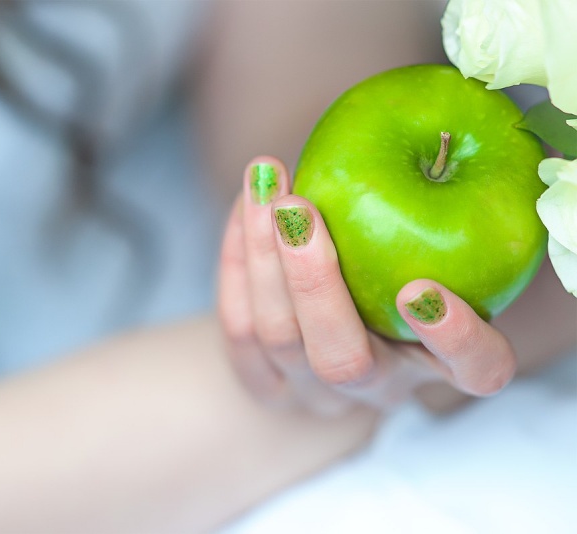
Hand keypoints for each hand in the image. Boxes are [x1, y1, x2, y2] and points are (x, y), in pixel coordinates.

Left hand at [217, 156, 516, 413]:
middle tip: (297, 208)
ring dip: (262, 253)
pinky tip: (245, 205)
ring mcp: (310, 394)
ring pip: (276, 335)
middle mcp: (373, 387)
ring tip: (263, 183)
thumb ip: (424, 224)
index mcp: (437, 364)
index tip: (422, 289)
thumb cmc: (391, 291)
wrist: (320, 356)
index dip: (457, 338)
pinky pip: (237, 324)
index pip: (475, 371)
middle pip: (341, 360)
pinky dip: (237, 257)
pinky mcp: (260, 384)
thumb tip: (411, 135)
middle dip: (314, 283)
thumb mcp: (425, 264)